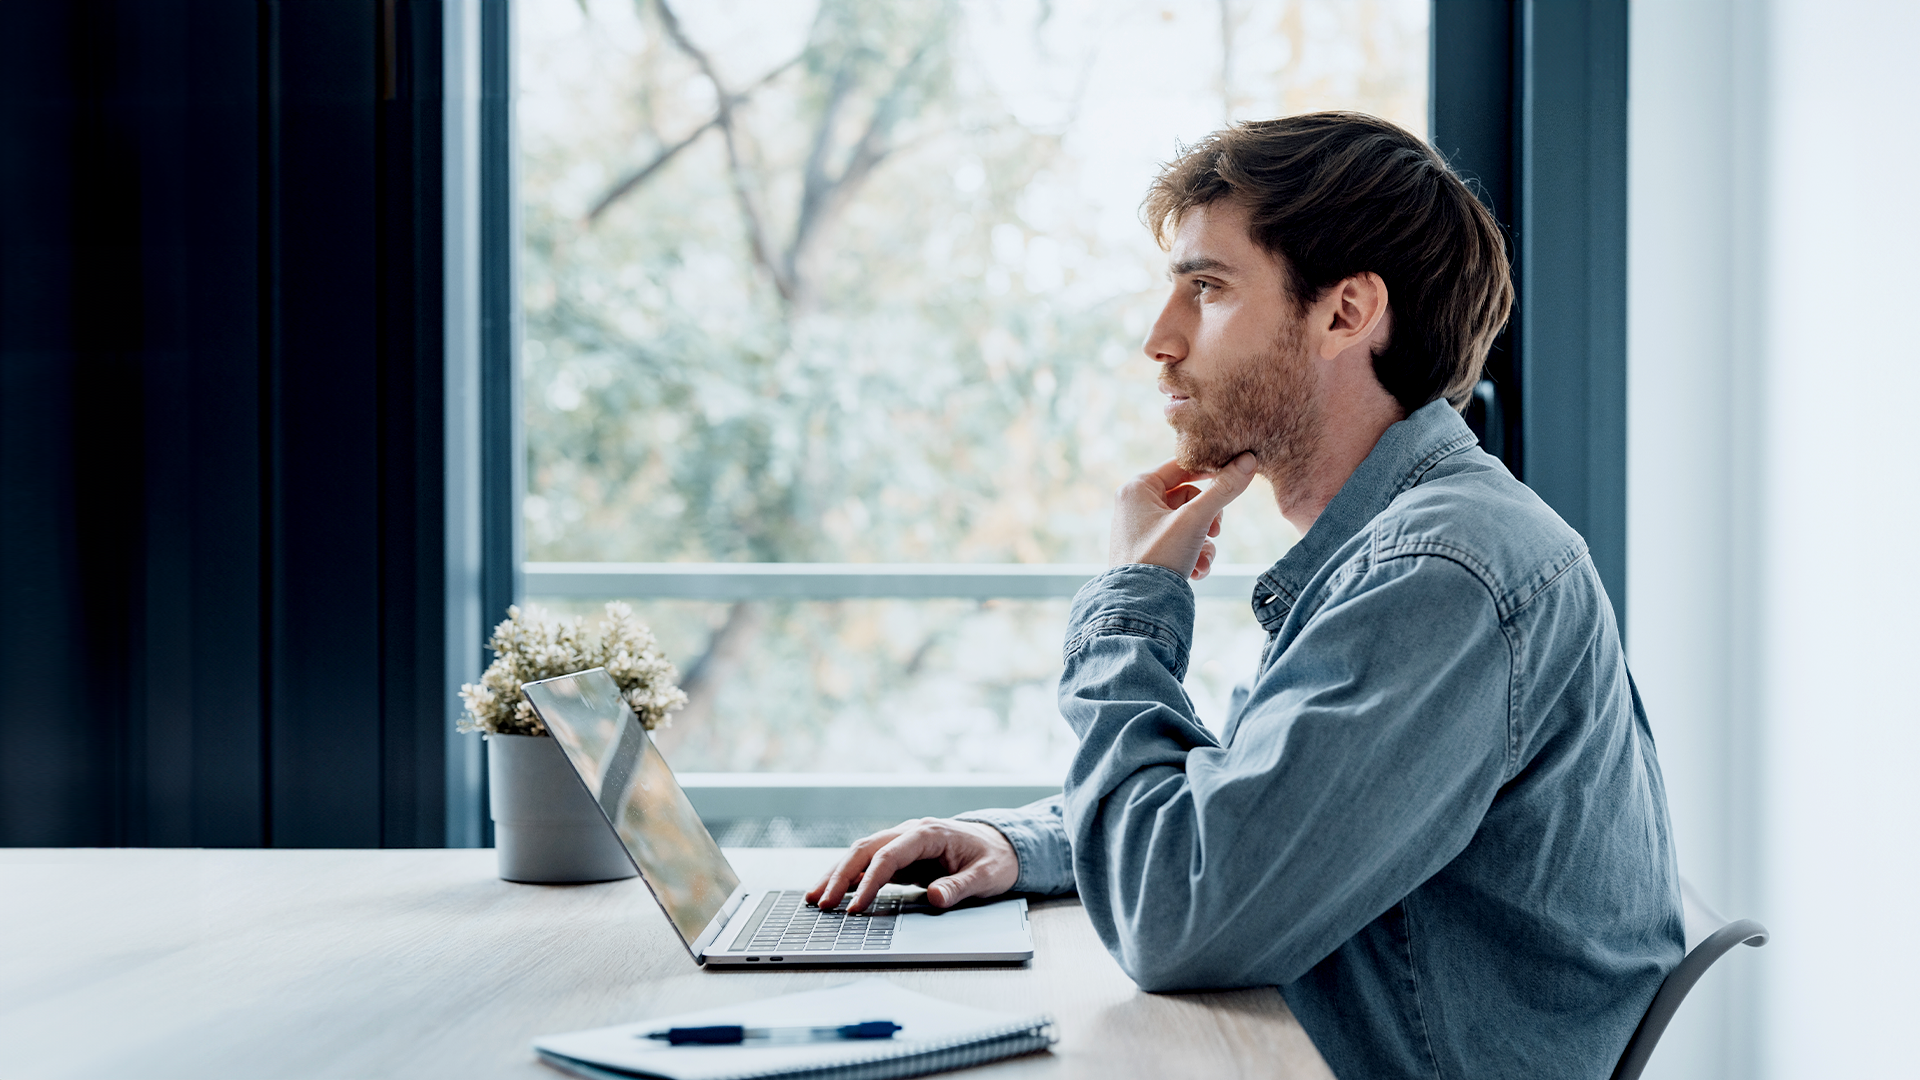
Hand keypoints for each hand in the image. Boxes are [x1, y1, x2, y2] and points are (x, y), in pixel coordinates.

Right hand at [805, 817, 1019, 913]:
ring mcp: (903, 843)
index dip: (869, 881)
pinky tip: (833, 893)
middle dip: (840, 875)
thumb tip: (936, 898)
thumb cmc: (994, 859)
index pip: (889, 856)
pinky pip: (869, 865)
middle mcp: (910, 833)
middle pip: (865, 849)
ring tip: (814, 898)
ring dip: (837, 874)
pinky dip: (849, 878)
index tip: (855, 907)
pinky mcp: (901, 856)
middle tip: (821, 903)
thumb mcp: (987, 876)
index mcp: (929, 833)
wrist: (1002, 845)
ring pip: (861, 854)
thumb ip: (960, 887)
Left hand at [1109, 453, 1257, 579]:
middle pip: (1188, 497)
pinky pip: (1178, 540)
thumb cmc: (1159, 557)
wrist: (1139, 606)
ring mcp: (1141, 528)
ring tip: (1202, 559)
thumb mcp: (1196, 520)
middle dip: (1208, 518)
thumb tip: (1249, 460)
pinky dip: (1192, 554)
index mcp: (1137, 488)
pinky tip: (1195, 571)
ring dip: (1204, 542)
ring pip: (1187, 522)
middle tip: (1216, 531)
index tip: (1234, 475)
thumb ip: (1223, 489)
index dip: (1210, 470)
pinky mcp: (1148, 549)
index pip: (1182, 465)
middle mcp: (1135, 504)